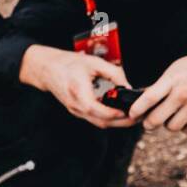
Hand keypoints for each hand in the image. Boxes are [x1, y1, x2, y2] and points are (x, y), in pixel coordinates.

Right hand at [19, 44, 136, 128]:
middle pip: (103, 122)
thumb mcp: (94, 63)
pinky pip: (94, 119)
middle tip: (138, 118)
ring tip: (132, 117)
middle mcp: (77, 106)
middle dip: (123, 123)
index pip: (101, 112)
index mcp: (80, 93)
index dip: (118, 114)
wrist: (47, 69)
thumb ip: (114, 73)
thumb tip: (129, 86)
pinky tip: (118, 113)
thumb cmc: (68, 64)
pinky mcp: (77, 111)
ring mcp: (76, 111)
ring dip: (116, 123)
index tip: (132, 111)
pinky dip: (108, 119)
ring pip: (99, 123)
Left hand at [130, 28, 186, 133]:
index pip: (148, 99)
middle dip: (149, 123)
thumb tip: (144, 100)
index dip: (136, 110)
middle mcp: (183, 93)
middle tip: (148, 122)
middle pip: (156, 119)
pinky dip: (185, 128)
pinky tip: (186, 119)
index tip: (132, 114)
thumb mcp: (177, 68)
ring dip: (169, 124)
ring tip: (172, 116)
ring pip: (172, 127)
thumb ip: (162, 84)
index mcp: (172, 78)